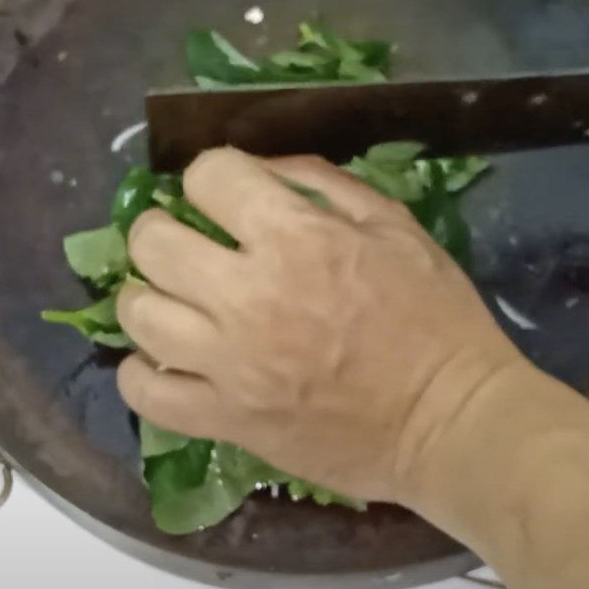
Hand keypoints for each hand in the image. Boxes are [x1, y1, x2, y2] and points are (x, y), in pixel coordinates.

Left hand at [115, 148, 519, 503]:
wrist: (450, 420)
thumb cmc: (435, 316)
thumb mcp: (396, 226)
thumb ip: (323, 183)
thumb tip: (261, 168)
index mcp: (295, 238)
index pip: (208, 177)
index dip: (211, 173)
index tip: (222, 190)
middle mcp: (248, 296)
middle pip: (153, 243)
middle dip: (159, 228)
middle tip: (179, 239)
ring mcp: (230, 364)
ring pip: (137, 316)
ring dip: (144, 295)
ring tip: (166, 297)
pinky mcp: (227, 421)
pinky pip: (147, 396)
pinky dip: (139, 374)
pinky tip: (158, 361)